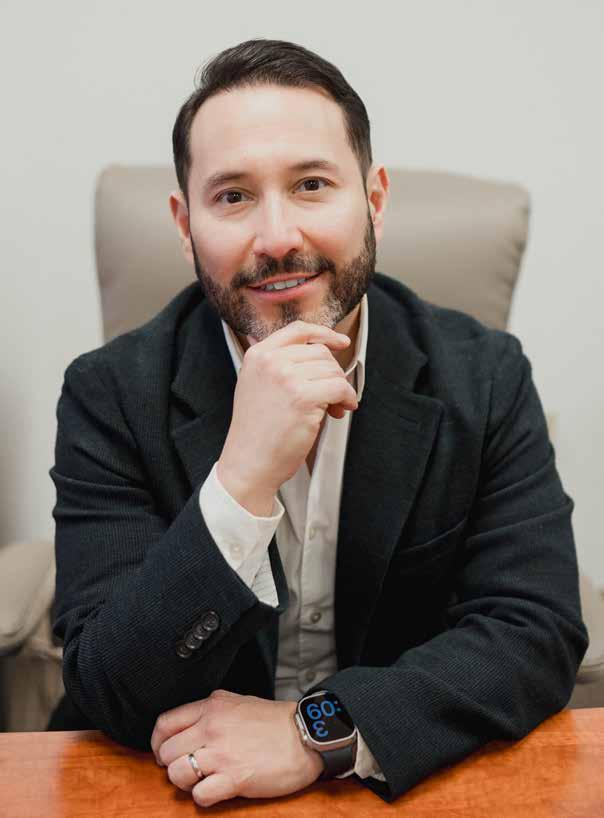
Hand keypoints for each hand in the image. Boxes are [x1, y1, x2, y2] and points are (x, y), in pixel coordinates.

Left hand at [150, 690, 323, 806]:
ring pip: (177, 774)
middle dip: (173, 765)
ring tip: (204, 780)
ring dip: (186, 782)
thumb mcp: (238, 703)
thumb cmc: (276, 722)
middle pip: (167, 752)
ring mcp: (221, 753)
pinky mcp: (233, 778)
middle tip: (188, 769)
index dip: (158, 742)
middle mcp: (212, 727)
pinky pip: (199, 795)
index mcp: (212, 707)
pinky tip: (217, 791)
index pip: (165, 723)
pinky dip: (204, 797)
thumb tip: (189, 727)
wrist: (305, 736)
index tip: (164, 752)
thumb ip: (212, 711)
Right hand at [218, 320, 358, 501]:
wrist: (249, 463)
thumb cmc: (257, 432)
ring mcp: (286, 377)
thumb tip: (321, 356)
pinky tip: (340, 411)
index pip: (298, 330)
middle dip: (332, 374)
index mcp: (258, 355)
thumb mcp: (257, 385)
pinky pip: (340, 388)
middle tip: (332, 397)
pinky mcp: (303, 397)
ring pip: (333, 370)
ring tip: (332, 408)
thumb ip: (279, 365)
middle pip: (320, 353)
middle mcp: (271, 361)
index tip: (340, 342)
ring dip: (340, 390)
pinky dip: (347, 399)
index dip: (324, 334)